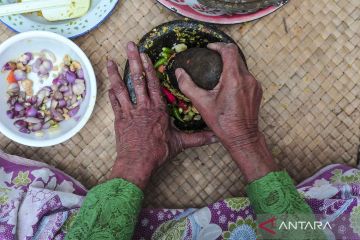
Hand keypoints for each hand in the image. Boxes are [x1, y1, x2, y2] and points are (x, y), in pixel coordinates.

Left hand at [107, 42, 215, 188]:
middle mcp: (143, 106)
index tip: (144, 55)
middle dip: (133, 61)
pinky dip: (111, 93)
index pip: (154, 83)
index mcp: (158, 109)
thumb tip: (215, 138)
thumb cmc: (158, 152)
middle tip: (129, 45)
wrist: (137, 162)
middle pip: (137, 79)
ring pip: (121, 88)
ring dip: (115, 73)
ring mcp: (130, 112)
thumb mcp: (180, 143)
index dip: (149, 68)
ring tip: (110, 61)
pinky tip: (109, 86)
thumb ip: (197, 138)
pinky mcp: (120, 119)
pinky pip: (114, 103)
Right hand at [176, 42, 277, 181]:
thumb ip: (188, 85)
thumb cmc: (222, 122)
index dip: (219, 45)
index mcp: (233, 78)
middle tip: (211, 57)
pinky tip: (228, 85)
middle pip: (236, 56)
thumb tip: (179, 72)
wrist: (242, 137)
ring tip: (218, 71)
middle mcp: (247, 78)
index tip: (210, 48)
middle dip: (224, 54)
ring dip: (230, 65)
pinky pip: (247, 76)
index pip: (229, 50)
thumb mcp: (201, 103)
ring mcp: (254, 84)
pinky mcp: (257, 90)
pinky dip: (237, 75)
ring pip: (242, 66)